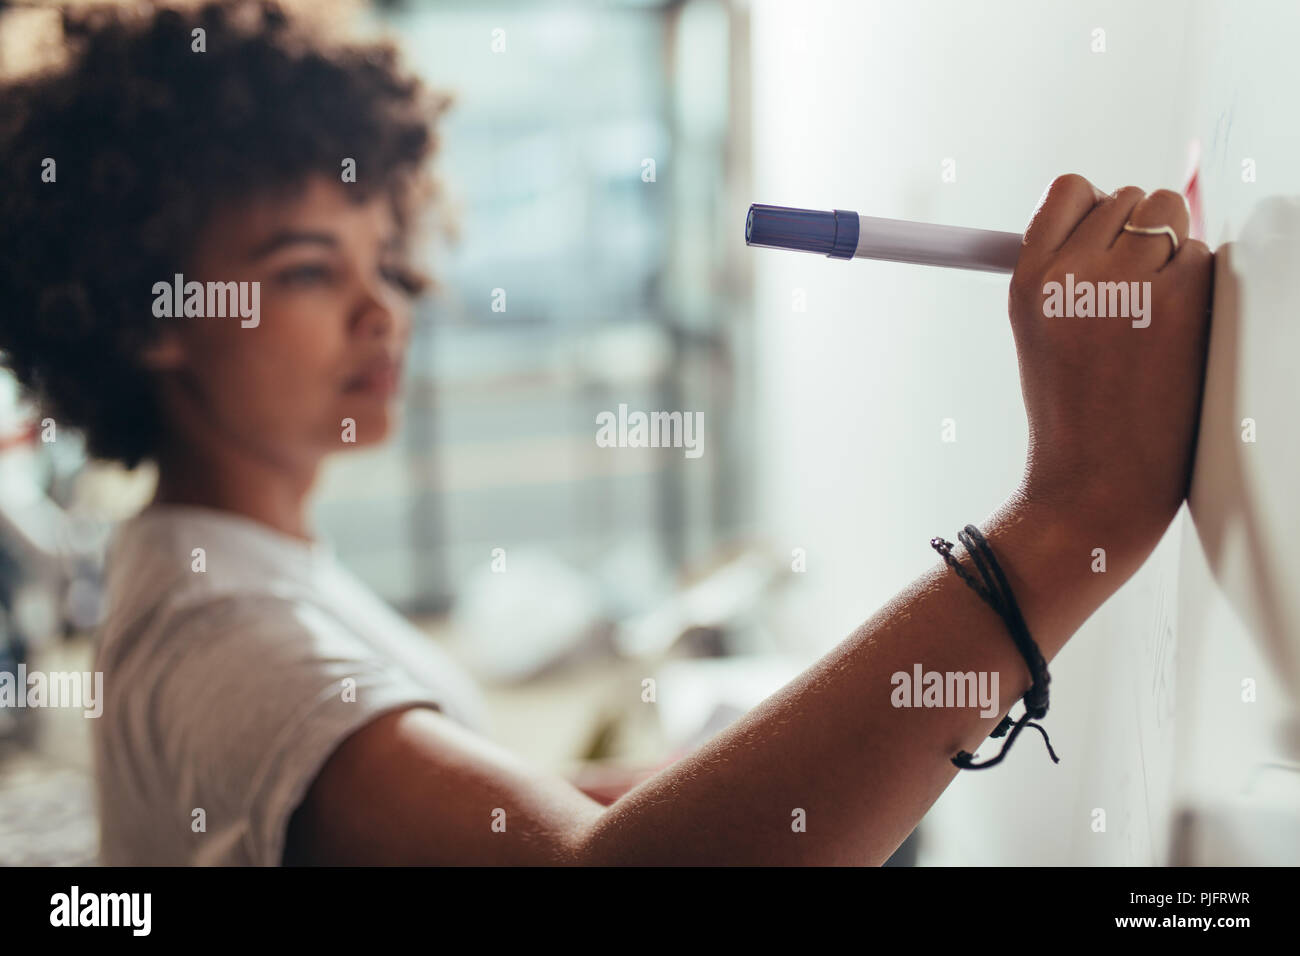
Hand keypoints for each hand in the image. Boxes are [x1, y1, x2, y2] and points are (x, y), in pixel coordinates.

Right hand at [1006, 174, 1212, 571]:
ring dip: (1172, 248)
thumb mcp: (1038, 330)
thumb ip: (1062, 267)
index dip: (1094, 209)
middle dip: (1137, 232)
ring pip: (1171, 213)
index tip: (1103, 238)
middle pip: (1129, 195)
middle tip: (1132, 290)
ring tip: (1154, 308)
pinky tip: (1176, 329)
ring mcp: (1130, 285)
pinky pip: (1203, 253)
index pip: (1071, 189)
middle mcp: (1074, 275)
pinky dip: (1198, 282)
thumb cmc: (1073, 411)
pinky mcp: (1183, 301)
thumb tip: (1114, 208)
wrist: (1098, 481)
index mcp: (1030, 281)